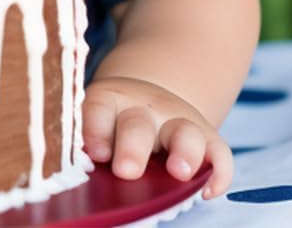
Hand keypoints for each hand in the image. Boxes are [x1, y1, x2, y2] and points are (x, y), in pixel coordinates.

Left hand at [82, 75, 233, 198]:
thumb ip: (89, 146)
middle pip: (137, 124)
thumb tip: (73, 182)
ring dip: (184, 151)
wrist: (145, 99)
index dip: (95, 129)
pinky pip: (219, 151)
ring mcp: (176, 120)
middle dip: (133, 147)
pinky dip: (217, 171)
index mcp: (108, 103)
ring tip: (180, 173)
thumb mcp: (95, 125)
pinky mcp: (204, 136)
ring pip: (184, 131)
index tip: (94, 152)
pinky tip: (208, 191)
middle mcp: (142, 109)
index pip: (99, 110)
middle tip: (126, 171)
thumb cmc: (111, 125)